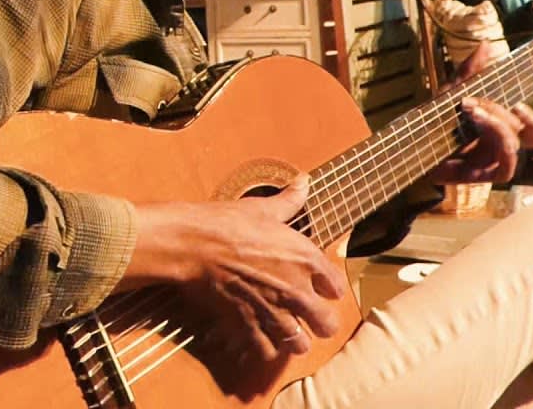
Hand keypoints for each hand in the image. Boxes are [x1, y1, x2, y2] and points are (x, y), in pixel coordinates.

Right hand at [122, 178, 345, 362]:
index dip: (330, 290)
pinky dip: (265, 347)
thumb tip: (304, 181)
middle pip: (326, 324)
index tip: (322, 289)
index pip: (337, 288)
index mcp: (307, 259)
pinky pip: (267, 351)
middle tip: (310, 318)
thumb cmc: (228, 223)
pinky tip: (262, 337)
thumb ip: (290, 200)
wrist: (195, 244)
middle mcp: (297, 289)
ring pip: (299, 344)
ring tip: (287, 331)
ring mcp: (273, 311)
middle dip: (320, 323)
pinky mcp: (248, 325)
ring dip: (295, 339)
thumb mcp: (264, 208)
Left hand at [427, 42, 532, 184]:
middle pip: (521, 131)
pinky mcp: (482, 177)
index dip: (531, 117)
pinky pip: (506, 170)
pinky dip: (500, 147)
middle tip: (470, 100)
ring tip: (472, 110)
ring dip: (498, 124)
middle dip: (499, 108)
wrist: (407, 143)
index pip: (531, 129)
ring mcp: (492, 163)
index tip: (516, 101)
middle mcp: (500, 147)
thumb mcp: (452, 92)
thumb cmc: (432, 120)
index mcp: (499, 129)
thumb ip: (470, 71)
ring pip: (514, 146)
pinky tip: (479, 127)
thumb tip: (486, 45)